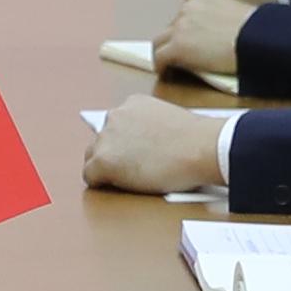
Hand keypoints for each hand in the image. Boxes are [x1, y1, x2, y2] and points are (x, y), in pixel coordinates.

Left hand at [86, 96, 230, 197]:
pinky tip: (119, 186)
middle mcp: (114, 117)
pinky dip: (101, 183)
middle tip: (132, 169)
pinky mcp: (103, 161)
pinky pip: (90, 176)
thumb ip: (149, 128)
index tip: (134, 155)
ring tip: (129, 179)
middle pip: (101, 141)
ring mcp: (106, 138)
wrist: (201, 149)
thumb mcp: (167, 121)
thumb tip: (146, 144)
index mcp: (132, 104)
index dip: (124, 145)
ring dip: (107, 168)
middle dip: (113, 154)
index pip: (116, 126)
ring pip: (93, 157)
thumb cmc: (195, 140)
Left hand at [155, 0, 249, 83]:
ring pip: (160, 41)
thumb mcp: (236, 6)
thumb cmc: (255, 28)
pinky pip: (159, 57)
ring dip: (165, 52)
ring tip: (170, 64)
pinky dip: (161, 65)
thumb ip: (219, 11)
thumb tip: (212, 29)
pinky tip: (166, 72)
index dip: (188, 27)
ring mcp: (180, 27)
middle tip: (185, 54)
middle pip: (172, 26)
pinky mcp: (178, 46)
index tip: (194, 38)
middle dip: (176, 39)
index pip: (186, 12)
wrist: (256, 39)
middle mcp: (187, 7)